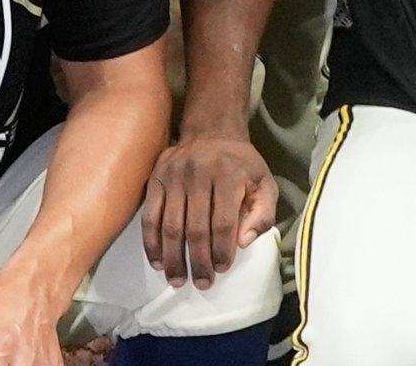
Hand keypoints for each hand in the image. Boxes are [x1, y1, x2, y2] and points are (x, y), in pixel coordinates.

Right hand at [144, 127, 274, 286]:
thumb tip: (243, 242)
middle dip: (198, 262)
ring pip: (170, 225)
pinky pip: (150, 216)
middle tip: (201, 284)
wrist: (212, 131)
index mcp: (228, 175)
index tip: (222, 269)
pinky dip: (152, 242)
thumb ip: (263, 214)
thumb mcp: (264, 183)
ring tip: (177, 281)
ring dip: (173, 258)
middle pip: (196, 228)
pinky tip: (158, 261)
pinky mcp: (155, 179)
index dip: (222, 250)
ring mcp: (173, 176)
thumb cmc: (241, 164)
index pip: (223, 222)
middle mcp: (198, 173)